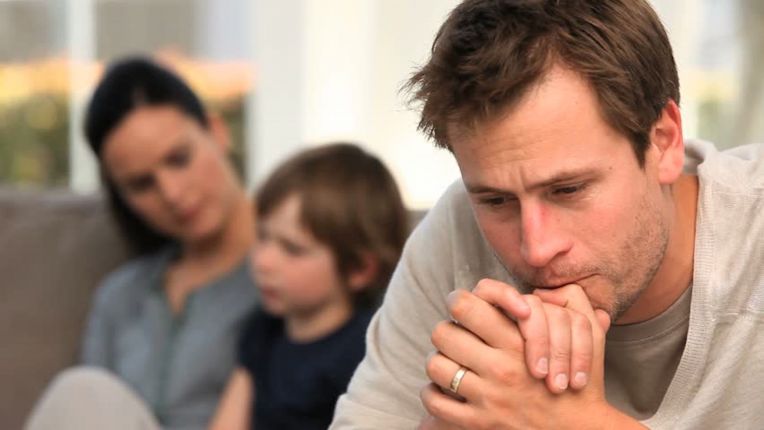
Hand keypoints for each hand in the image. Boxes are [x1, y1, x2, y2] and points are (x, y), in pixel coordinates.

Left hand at [420, 282, 638, 428]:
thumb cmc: (580, 380)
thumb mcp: (588, 335)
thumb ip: (572, 301)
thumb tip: (542, 290)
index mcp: (517, 342)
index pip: (464, 305)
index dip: (458, 301)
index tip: (463, 309)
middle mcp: (499, 368)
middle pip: (442, 332)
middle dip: (446, 330)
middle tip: (456, 335)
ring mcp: (487, 397)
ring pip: (435, 365)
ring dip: (439, 361)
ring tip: (450, 362)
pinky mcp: (479, 423)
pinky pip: (436, 402)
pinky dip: (432, 394)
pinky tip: (443, 390)